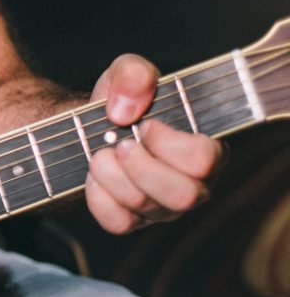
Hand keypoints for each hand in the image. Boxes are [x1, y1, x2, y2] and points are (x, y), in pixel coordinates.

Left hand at [85, 54, 223, 233]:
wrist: (89, 127)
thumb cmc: (122, 101)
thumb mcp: (126, 73)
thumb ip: (134, 74)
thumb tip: (125, 109)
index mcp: (206, 149)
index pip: (205, 160)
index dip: (169, 143)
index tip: (146, 125)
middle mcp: (192, 184)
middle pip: (184, 196)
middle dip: (142, 167)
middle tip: (121, 144)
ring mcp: (162, 207)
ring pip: (145, 205)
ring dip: (112, 174)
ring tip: (99, 153)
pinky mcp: (132, 220)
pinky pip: (117, 222)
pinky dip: (97, 195)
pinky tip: (94, 175)